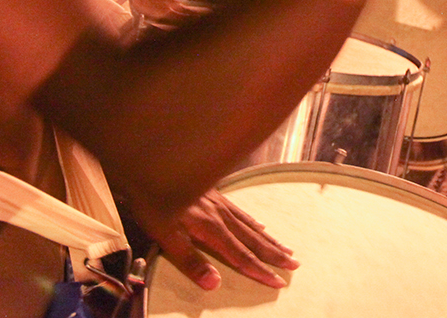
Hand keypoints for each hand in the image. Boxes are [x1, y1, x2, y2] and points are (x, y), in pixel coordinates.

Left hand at [151, 190, 297, 289]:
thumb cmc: (152, 199)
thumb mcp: (164, 235)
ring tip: (286, 249)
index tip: (278, 282)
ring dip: (269, 240)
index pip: (240, 255)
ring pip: (250, 225)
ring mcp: (219, 203)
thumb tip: (215, 284)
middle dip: (274, 254)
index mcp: (211, 228)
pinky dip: (254, 222)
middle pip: (252, 239)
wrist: (151, 162)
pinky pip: (241, 211)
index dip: (259, 271)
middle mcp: (221, 215)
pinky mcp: (214, 193)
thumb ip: (190, 260)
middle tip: (295, 265)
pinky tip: (259, 224)